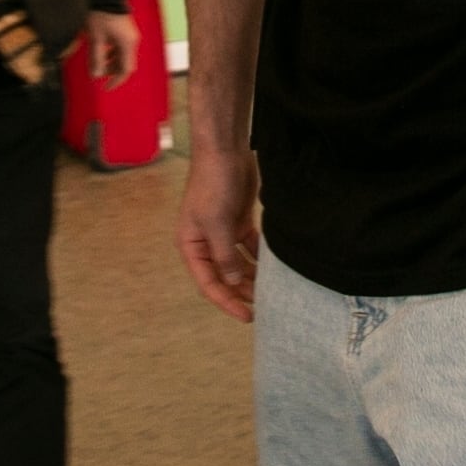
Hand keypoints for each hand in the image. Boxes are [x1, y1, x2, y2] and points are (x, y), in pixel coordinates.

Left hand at [86, 10, 139, 87]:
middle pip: (125, 63)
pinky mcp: (125, 29)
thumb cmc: (102, 14)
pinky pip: (121, 45)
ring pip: (122, 54)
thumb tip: (96, 74)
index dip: (116, 81)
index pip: (126, 70)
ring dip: (111, 61)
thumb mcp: (96, 39)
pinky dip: (112, 51)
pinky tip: (102, 49)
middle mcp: (132, 40)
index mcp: (128, 44)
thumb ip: (96, 58)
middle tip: (98, 73)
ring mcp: (130, 34)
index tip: (106, 87)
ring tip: (98, 61)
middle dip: (111, 70)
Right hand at [176, 149, 259, 322]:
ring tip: (273, 290)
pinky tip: (275, 266)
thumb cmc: (213, 184)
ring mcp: (222, 232)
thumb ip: (225, 256)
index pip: (208, 283)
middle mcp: (205, 242)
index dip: (227, 301)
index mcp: (191, 246)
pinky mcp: (238, 221)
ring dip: (253, 276)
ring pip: (239, 263)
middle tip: (266, 306)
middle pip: (224, 276)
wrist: (225, 150)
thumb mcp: (217, 224)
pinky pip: (249, 246)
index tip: (247, 316)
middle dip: (242, 291)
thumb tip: (234, 281)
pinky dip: (259, 256)